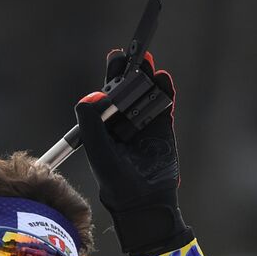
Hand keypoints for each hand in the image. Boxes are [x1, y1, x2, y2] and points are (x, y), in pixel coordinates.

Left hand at [74, 51, 193, 255]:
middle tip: (134, 54)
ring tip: (148, 65)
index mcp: (105, 125)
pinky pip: (164, 105)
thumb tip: (91, 97)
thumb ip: (92, 125)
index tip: (116, 58)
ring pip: (146, 94)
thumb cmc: (115, 181)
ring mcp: (144, 123)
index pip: (107, 94)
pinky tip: (164, 79)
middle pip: (127, 89)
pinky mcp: (163, 128)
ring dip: (148, 79)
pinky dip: (165, 92)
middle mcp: (123, 121)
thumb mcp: (100, 151)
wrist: (143, 200)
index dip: (112, 76)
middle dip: (131, 71)